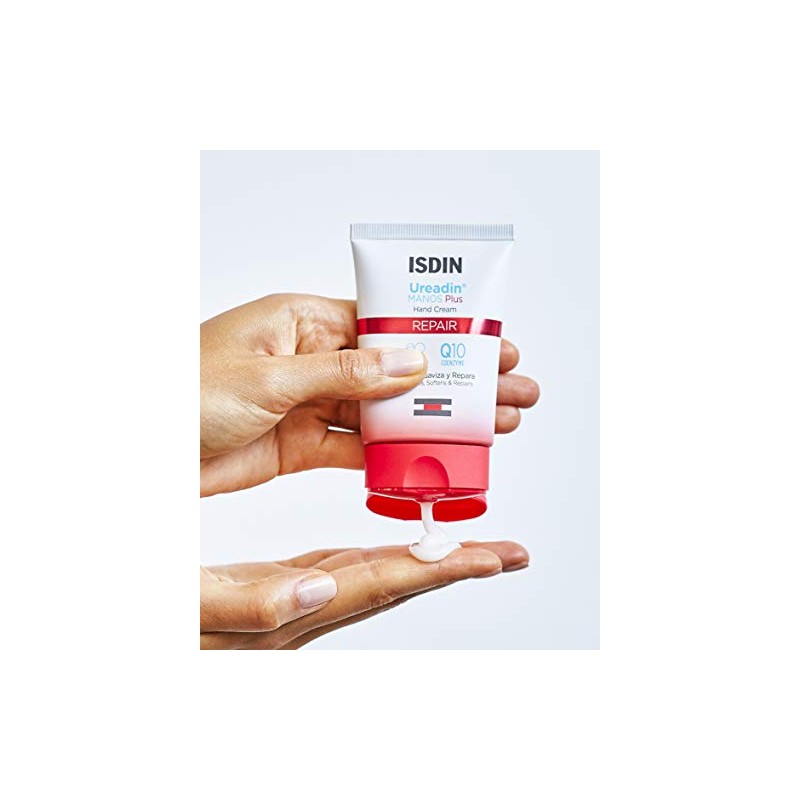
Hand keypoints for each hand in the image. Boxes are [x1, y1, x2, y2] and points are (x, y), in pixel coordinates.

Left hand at [200, 293, 539, 495]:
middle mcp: (311, 358)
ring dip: (431, 422)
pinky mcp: (301, 444)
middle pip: (395, 369)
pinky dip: (392, 458)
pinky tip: (431, 460)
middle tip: (508, 392)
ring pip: (383, 411)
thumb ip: (344, 372)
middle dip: (452, 382)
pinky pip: (357, 449)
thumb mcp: (269, 377)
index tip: (487, 346)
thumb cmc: (181, 393)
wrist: (137, 450)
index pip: (386, 323)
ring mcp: (309, 403)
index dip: (440, 336)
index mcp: (300, 321)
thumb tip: (410, 360)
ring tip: (488, 429)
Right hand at [201, 540, 528, 648]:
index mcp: (291, 613)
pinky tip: (395, 548)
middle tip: (509, 553)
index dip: (438, 569)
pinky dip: (381, 556)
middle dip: (455, 566)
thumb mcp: (194, 605)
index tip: (490, 558)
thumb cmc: (173, 617)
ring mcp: (297, 603)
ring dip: (427, 562)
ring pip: (374, 578)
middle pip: (394, 585)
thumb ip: (251, 605)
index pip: (379, 586)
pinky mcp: (282, 590)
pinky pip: (345, 570)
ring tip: (471, 547)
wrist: (158, 627)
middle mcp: (305, 610)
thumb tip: (320, 590)